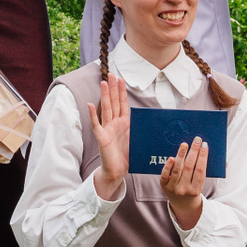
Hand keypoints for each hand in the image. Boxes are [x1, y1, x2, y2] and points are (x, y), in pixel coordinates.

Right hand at [90, 75, 129, 199]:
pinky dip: (93, 115)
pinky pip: (96, 124)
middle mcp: (114, 124)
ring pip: (106, 109)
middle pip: (113, 102)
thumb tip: (156, 123)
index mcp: (124, 124)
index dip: (121, 91)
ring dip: (104, 96)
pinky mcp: (101, 138)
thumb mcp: (138, 141)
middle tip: (111, 74)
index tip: (121, 79)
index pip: (122, 104)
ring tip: (103, 83)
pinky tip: (90, 105)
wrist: (118, 171)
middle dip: (113, 88)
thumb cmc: (128, 157)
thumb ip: (141, 130)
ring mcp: (107, 130)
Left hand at [160, 138, 208, 225]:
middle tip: (197, 140)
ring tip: (184, 144)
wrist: (182, 205)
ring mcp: (173, 188)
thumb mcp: (202, 185)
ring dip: (181, 155)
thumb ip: (210, 172)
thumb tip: (225, 162)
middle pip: (189, 168)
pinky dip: (167, 166)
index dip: (203, 157)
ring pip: (177, 170)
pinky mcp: (164, 186)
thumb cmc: (194, 190)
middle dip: (194, 152)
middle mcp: (184, 189)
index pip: (200, 170)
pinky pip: (164, 175)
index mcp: (196, 190)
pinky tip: (171, 157)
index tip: (204, 145)